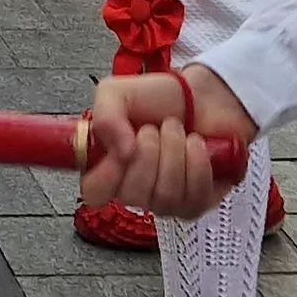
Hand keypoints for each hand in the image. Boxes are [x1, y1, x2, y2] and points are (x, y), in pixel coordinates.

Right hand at [79, 67, 256, 217]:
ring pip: (164, 196)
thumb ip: (105, 116)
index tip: (123, 148)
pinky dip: (198, 164)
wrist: (203, 97)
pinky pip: (194, 197)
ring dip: (174, 152)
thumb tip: (121, 151)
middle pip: (132, 195)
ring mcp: (163, 200)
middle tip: (154, 128)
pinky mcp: (195, 204)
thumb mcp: (117, 93)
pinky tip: (195, 145)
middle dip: (148, 152)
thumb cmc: (160, 98)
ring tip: (177, 131)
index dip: (107, 174)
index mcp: (108, 166)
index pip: (94, 193)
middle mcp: (133, 188)